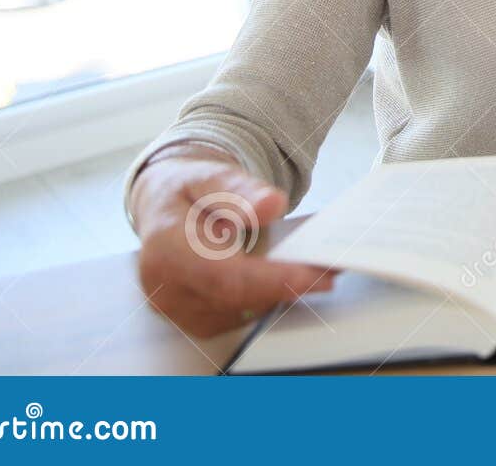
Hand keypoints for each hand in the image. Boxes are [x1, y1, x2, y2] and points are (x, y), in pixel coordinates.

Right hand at [133, 155, 335, 337]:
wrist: (165, 208)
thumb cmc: (189, 190)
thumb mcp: (211, 176)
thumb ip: (239, 190)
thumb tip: (271, 204)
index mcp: (166, 249)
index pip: (224, 276)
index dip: (271, 280)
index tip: (314, 275)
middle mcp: (165, 288)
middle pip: (236, 301)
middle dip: (287, 287)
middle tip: (331, 270)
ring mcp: (176, 310)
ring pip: (240, 313)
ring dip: (279, 295)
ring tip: (314, 270)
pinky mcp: (192, 319)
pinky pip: (237, 317)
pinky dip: (266, 299)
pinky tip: (286, 279)